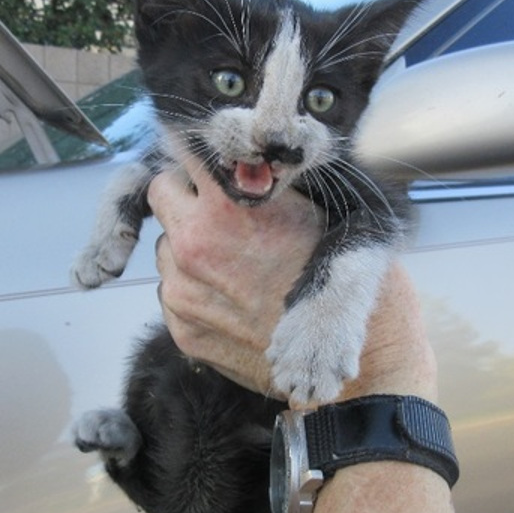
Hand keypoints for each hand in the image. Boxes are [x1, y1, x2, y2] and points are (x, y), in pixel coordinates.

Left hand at [147, 156, 321, 397]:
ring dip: (188, 243)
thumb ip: (268, 179)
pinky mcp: (182, 330)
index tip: (210, 156)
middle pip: (161, 193)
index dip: (199, 149)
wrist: (352, 362)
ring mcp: (183, 292)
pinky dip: (194, 286)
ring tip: (236, 262)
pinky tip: (234, 296)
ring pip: (165, 246)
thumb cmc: (344, 283)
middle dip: (185, 192)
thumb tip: (245, 155)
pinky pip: (173, 290)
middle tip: (218, 205)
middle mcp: (194, 245)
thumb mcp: (320, 208)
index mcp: (227, 205)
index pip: (183, 150)